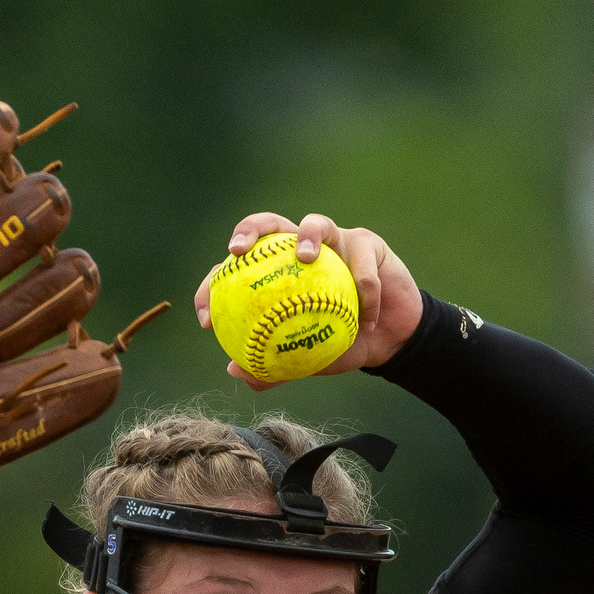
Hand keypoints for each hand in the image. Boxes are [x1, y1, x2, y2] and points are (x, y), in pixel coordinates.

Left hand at [193, 212, 422, 384]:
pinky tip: (366, 317)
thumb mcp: (306, 362)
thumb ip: (273, 367)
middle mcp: (302, 250)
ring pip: (316, 224)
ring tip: (305, 257)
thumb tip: (234, 370)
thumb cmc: (342, 346)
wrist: (389, 342)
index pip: (239, 269)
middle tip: (237, 251)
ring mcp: (336, 242)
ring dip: (308, 235)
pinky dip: (365, 292)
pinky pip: (363, 263)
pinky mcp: (369, 244)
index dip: (214, 283)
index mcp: (279, 274)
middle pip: (270, 225)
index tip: (205, 315)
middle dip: (249, 229)